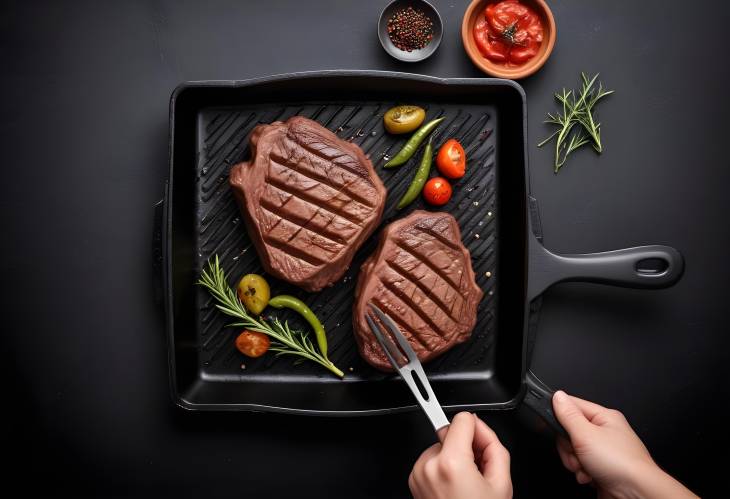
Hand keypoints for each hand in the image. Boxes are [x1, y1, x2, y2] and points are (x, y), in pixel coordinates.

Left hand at [409, 412, 511, 498]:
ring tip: (466, 484)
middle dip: (466, 446)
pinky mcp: (414, 481)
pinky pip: (431, 461)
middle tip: (478, 471)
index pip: (462, 419)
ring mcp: (418, 474)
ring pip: (441, 446)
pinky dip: (443, 468)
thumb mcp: (502, 481)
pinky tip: (455, 488)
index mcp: (451, 462)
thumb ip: (494, 445)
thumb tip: (481, 428)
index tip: (482, 442)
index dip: (478, 430)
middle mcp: (429, 465)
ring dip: (454, 457)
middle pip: (451, 432)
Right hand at [552, 390, 696, 498]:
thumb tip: (558, 396)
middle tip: (577, 451)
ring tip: (586, 467)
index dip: (560, 415)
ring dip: (574, 462)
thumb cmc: (622, 464)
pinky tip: (591, 477)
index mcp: (604, 417)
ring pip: (572, 451)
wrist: (636, 494)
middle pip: (569, 431)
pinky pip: (580, 465)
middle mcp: (604, 432)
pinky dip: (582, 473)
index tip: (554, 426)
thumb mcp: (586, 434)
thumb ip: (568, 415)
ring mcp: (603, 451)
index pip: (573, 406)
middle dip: (569, 447)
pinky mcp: (601, 468)